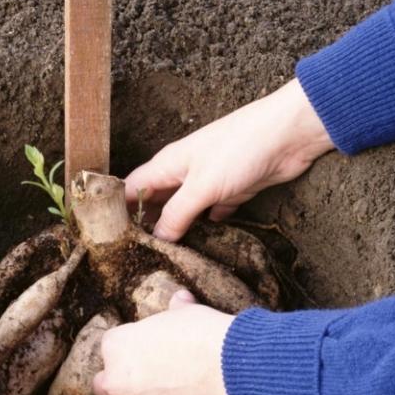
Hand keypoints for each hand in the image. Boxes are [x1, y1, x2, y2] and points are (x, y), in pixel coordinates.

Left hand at [92, 290, 234, 394]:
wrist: (226, 365)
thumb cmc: (203, 333)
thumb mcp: (186, 312)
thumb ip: (176, 308)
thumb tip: (180, 297)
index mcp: (118, 345)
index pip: (109, 348)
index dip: (125, 352)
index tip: (140, 354)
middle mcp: (117, 378)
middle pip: (102, 386)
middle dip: (116, 386)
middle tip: (134, 384)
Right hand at [125, 78, 333, 240]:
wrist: (289, 136)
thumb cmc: (240, 150)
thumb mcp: (202, 186)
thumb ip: (177, 214)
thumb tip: (158, 239)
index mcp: (168, 165)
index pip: (130, 188)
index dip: (115, 209)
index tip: (105, 237)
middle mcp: (183, 173)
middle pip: (155, 202)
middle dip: (144, 225)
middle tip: (133, 256)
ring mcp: (207, 183)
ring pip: (182, 211)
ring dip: (175, 231)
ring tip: (162, 258)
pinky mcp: (230, 192)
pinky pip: (210, 214)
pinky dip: (205, 229)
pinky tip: (201, 248)